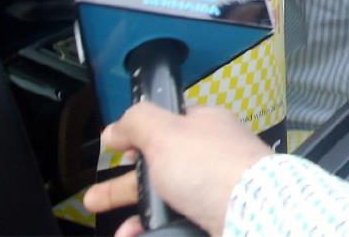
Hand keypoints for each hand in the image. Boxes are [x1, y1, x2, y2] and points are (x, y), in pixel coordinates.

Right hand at [83, 104, 271, 236]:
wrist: (254, 212)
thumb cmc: (212, 166)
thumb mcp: (164, 132)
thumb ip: (137, 122)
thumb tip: (116, 128)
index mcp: (205, 126)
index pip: (167, 126)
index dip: (138, 138)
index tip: (115, 151)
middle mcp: (212, 157)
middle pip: (159, 169)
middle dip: (123, 186)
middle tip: (94, 199)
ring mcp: (216, 190)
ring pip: (168, 202)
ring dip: (137, 216)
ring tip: (121, 230)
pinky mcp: (217, 218)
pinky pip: (179, 224)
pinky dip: (156, 231)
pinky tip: (138, 235)